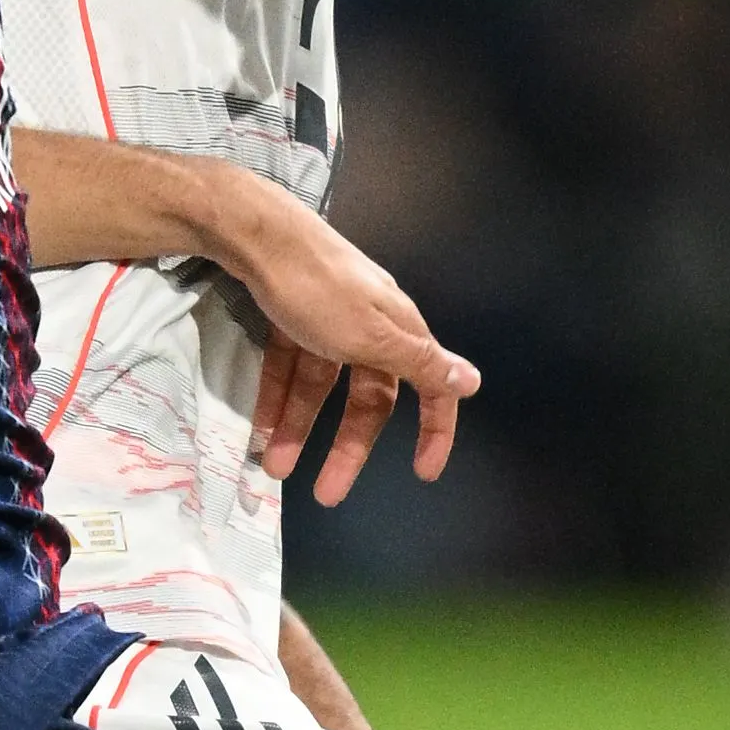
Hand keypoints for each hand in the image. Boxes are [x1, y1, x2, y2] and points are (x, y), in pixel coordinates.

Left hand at [212, 178, 476, 501]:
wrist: (256, 235)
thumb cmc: (320, 289)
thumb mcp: (373, 335)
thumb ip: (420, 363)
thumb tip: (473, 382)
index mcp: (398, 330)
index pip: (429, 388)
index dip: (433, 430)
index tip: (424, 473)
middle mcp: (368, 325)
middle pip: (366, 397)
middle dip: (346, 448)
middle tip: (326, 494)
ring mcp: (327, 319)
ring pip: (319, 387)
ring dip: (298, 429)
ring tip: (273, 468)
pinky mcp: (290, 313)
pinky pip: (289, 366)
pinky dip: (275, 397)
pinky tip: (257, 429)